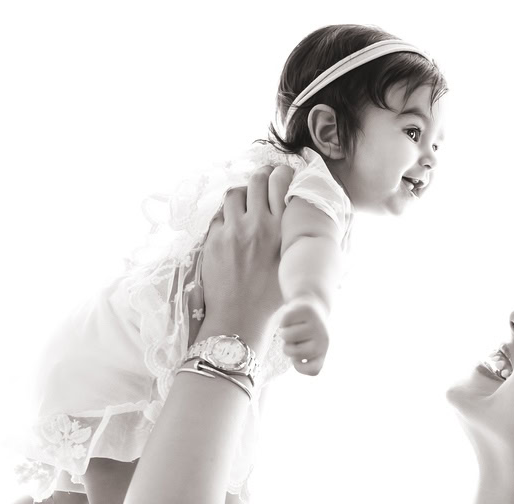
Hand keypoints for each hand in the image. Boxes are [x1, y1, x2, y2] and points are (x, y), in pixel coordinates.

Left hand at [198, 165, 293, 343]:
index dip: (281, 173)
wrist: (239, 319)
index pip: (281, 183)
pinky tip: (231, 225)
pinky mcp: (213, 240)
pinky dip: (226, 216)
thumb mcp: (291, 265)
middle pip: (256, 181)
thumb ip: (293, 239)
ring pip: (234, 194)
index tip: (281, 175)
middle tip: (262, 179)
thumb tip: (299, 222)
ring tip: (244, 203)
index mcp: (281, 231)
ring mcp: (233, 231)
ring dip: (240, 194)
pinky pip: (218, 216)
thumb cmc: (270, 299)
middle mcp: (258, 225)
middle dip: (260, 175)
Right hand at [278, 298, 329, 375]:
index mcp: (322, 351)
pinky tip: (291, 319)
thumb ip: (299, 356)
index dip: (300, 367)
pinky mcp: (307, 311)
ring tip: (291, 329)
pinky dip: (283, 322)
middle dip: (287, 349)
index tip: (296, 359)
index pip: (313, 370)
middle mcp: (323, 339)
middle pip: (296, 353)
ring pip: (288, 336)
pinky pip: (284, 322)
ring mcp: (316, 325)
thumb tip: (296, 355)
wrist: (312, 305)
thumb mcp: (303, 348)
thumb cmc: (304, 332)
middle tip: (291, 341)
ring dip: (284, 334)